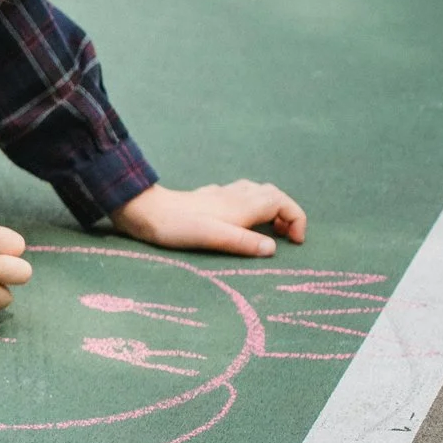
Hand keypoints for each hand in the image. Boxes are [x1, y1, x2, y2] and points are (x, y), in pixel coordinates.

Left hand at [112, 181, 305, 255]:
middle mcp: (237, 195)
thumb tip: (273, 249)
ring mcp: (221, 194)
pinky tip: (238, 219)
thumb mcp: (214, 237)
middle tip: (286, 237)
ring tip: (268, 230)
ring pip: (257, 193)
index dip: (297, 220)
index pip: (284, 203)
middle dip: (287, 214)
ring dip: (269, 208)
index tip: (295, 243)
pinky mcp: (207, 198)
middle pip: (274, 195)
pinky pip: (238, 195)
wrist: (145, 212)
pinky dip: (249, 205)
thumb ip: (244, 243)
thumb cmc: (179, 226)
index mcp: (243, 204)